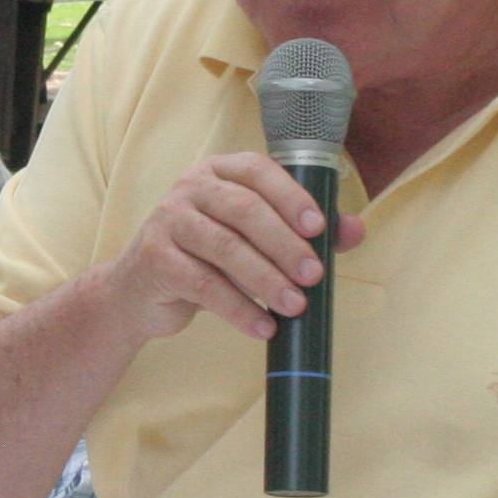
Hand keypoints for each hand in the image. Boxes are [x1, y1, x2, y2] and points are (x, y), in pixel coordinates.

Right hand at [84, 152, 365, 344]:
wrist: (141, 291)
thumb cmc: (208, 258)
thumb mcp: (254, 240)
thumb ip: (303, 231)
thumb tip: (357, 230)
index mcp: (219, 172)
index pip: (258, 171)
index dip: (291, 196)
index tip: (319, 227)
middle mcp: (189, 188)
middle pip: (243, 209)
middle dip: (284, 244)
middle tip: (314, 275)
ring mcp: (167, 221)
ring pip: (224, 247)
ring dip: (266, 279)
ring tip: (295, 306)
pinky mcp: (155, 259)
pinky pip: (203, 284)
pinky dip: (238, 308)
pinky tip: (263, 327)